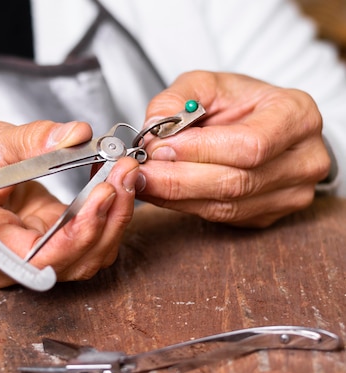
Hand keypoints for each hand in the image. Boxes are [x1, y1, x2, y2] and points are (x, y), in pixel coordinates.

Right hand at [0, 120, 140, 287]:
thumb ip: (32, 140)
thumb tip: (77, 134)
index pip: (37, 258)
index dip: (78, 233)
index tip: (104, 194)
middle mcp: (4, 263)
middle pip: (70, 263)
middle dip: (106, 220)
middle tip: (124, 173)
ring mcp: (27, 260)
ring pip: (84, 259)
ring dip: (112, 220)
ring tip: (123, 174)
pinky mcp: (45, 248)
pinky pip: (83, 245)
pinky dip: (104, 218)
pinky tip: (110, 184)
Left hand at [138, 71, 330, 226]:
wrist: (262, 125)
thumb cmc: (237, 102)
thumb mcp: (207, 84)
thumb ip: (177, 99)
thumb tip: (153, 127)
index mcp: (297, 116)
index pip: (250, 145)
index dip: (201, 150)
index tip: (159, 147)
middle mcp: (304, 159)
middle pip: (237, 182)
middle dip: (179, 179)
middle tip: (140, 172)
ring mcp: (292, 193)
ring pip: (226, 205)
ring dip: (176, 196)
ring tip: (142, 182)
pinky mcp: (270, 214)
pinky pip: (222, 216)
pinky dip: (184, 205)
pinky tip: (159, 193)